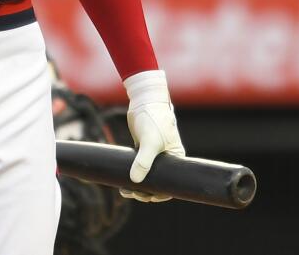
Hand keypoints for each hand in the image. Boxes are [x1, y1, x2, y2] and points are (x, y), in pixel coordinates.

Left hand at [121, 70, 185, 202]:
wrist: (144, 101)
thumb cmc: (153, 119)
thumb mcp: (150, 141)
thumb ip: (143, 161)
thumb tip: (135, 181)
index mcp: (176, 158)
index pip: (172, 183)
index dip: (160, 194)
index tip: (148, 197)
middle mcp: (167, 159)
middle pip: (157, 182)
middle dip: (145, 192)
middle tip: (132, 193)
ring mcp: (154, 155)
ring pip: (146, 176)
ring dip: (136, 186)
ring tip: (124, 191)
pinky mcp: (143, 150)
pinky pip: (139, 167)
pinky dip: (132, 175)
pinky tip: (122, 182)